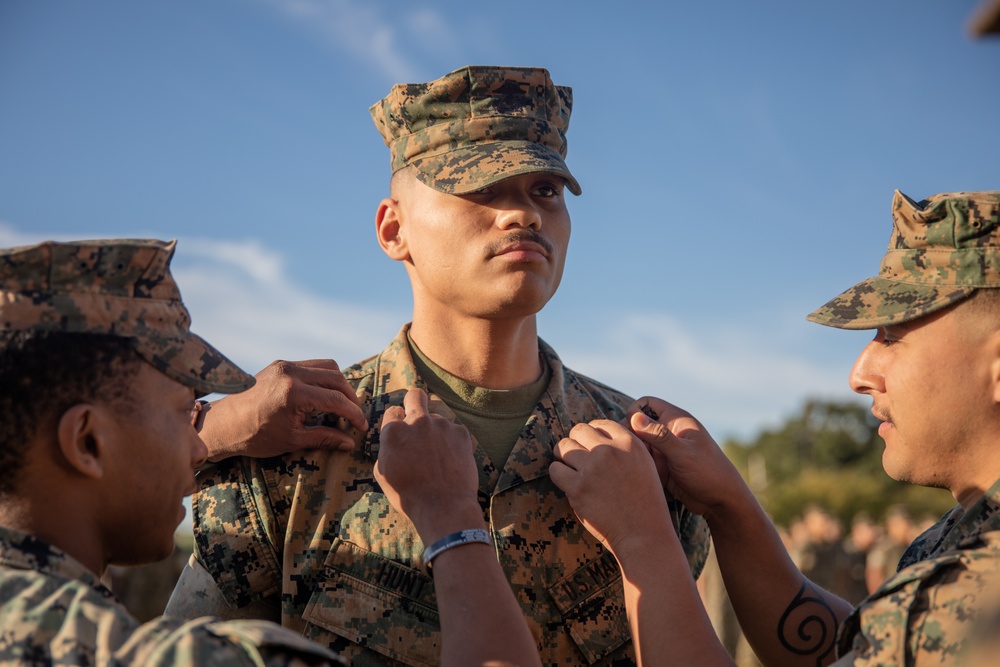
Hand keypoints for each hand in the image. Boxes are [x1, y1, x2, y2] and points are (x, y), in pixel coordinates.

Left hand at [200, 359, 367, 461]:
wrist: (223, 424)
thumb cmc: (255, 436)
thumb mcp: (293, 440)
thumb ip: (325, 438)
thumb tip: (350, 442)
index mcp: (293, 392)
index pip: (336, 399)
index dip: (353, 414)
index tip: (361, 427)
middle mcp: (291, 372)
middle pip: (336, 377)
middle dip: (350, 397)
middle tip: (354, 416)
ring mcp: (284, 365)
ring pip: (326, 366)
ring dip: (338, 384)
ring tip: (341, 405)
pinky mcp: (280, 364)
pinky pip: (311, 366)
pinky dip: (323, 378)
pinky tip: (323, 396)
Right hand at [374, 388, 482, 543]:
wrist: (443, 507)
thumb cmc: (409, 495)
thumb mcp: (383, 474)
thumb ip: (387, 449)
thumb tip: (392, 441)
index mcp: (394, 431)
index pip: (392, 411)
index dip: (396, 422)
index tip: (401, 434)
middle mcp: (417, 422)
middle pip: (415, 395)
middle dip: (414, 402)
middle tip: (417, 419)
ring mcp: (442, 425)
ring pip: (437, 418)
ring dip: (436, 431)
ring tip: (438, 458)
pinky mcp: (461, 433)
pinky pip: (454, 431)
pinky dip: (452, 442)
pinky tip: (451, 460)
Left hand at [550, 420, 674, 555]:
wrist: (643, 534)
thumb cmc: (646, 502)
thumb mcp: (648, 464)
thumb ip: (628, 445)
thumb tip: (601, 430)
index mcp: (630, 442)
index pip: (600, 424)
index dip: (593, 436)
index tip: (591, 448)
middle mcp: (610, 450)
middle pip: (578, 430)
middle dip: (576, 443)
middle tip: (578, 459)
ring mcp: (592, 468)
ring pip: (563, 446)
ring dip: (564, 457)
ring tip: (570, 469)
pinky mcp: (577, 488)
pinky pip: (555, 470)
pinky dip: (558, 475)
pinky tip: (568, 483)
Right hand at [625, 396, 747, 520]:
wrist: (721, 502)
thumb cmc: (708, 473)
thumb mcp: (683, 453)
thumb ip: (659, 435)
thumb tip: (634, 417)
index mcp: (676, 420)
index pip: (645, 404)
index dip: (634, 414)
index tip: (633, 432)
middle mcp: (668, 432)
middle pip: (637, 425)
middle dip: (632, 438)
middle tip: (637, 454)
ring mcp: (664, 449)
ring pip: (638, 444)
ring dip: (636, 454)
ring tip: (644, 468)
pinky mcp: (662, 466)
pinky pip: (643, 461)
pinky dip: (640, 467)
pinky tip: (647, 477)